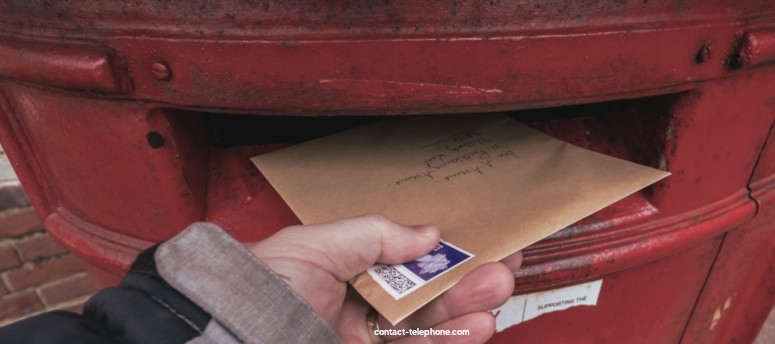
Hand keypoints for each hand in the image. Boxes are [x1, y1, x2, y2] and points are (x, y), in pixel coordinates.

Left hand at [248, 214, 520, 342]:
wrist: (230, 338)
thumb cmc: (256, 288)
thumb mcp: (314, 244)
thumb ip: (374, 234)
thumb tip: (428, 232)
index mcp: (346, 269)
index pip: (407, 259)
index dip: (446, 251)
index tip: (483, 240)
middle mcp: (360, 305)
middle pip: (426, 292)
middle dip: (467, 279)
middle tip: (501, 266)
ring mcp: (367, 338)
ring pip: (429, 325)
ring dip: (467, 310)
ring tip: (495, 291)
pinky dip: (450, 340)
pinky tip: (476, 326)